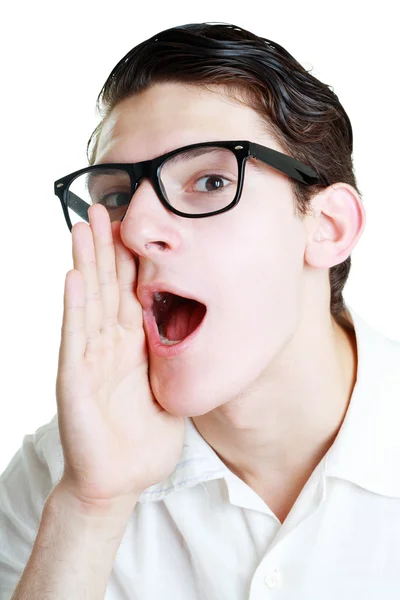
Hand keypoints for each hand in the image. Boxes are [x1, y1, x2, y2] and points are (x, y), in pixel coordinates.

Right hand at [55, 204, 184, 507]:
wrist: (119, 479)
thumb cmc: (144, 437)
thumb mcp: (169, 388)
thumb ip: (177, 360)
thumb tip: (200, 336)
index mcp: (133, 345)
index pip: (131, 292)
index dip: (132, 258)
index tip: (134, 223)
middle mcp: (109, 344)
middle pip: (107, 286)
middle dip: (105, 247)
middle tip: (104, 207)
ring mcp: (89, 358)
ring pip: (88, 301)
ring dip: (86, 263)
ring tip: (83, 227)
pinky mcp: (75, 379)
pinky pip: (75, 337)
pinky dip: (75, 306)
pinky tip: (74, 276)